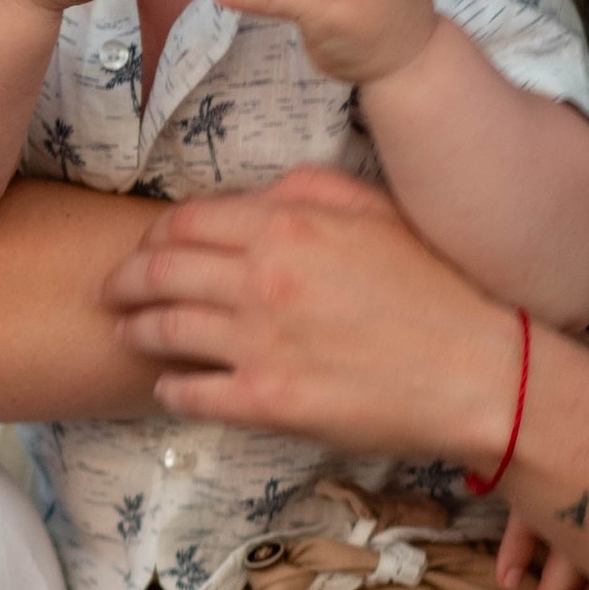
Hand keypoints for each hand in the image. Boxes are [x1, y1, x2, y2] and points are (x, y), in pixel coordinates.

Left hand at [102, 168, 516, 459]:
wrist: (479, 371)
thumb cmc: (435, 287)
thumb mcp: (376, 210)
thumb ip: (308, 188)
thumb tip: (258, 192)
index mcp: (287, 225)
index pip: (187, 222)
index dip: (154, 235)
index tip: (144, 246)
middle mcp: (263, 279)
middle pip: (160, 271)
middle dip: (124, 280)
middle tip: (109, 291)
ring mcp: (261, 342)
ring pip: (164, 330)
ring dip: (135, 330)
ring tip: (126, 334)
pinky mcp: (268, 401)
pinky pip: (192, 393)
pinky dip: (170, 388)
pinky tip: (168, 386)